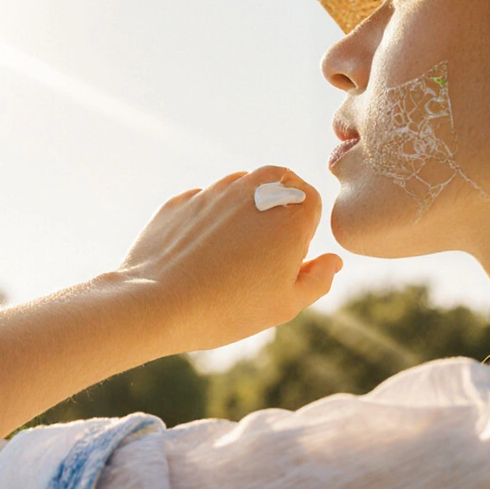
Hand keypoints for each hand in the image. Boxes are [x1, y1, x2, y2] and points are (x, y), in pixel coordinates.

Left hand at [117, 165, 343, 352]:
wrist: (157, 303)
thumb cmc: (228, 308)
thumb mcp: (286, 306)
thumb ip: (317, 279)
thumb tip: (332, 261)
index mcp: (289, 215)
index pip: (311, 198)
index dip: (306, 225)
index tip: (291, 253)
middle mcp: (253, 192)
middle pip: (279, 180)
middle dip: (280, 202)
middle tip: (267, 244)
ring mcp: (213, 192)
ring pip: (240, 186)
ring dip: (244, 208)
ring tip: (231, 252)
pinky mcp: (181, 201)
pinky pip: (204, 202)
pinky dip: (208, 220)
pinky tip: (199, 255)